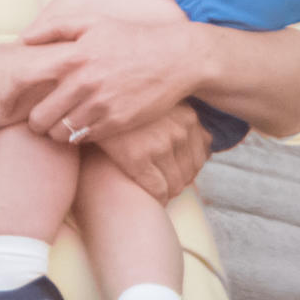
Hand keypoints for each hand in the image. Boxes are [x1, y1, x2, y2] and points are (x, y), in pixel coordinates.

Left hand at [15, 13, 197, 142]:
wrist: (175, 59)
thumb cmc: (130, 38)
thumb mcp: (94, 21)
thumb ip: (55, 26)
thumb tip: (23, 38)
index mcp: (73, 55)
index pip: (24, 79)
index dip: (8, 95)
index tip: (5, 105)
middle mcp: (83, 82)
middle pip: (38, 116)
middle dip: (34, 120)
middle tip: (39, 118)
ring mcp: (100, 105)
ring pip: (58, 133)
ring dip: (54, 131)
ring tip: (60, 123)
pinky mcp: (116, 124)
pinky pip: (82, 139)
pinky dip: (76, 136)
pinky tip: (82, 126)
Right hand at [96, 106, 211, 205]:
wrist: (91, 101)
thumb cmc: (127, 104)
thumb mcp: (162, 102)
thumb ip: (184, 119)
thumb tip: (209, 142)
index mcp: (188, 115)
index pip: (202, 155)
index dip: (188, 168)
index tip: (174, 171)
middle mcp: (179, 129)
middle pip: (190, 172)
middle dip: (178, 181)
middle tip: (163, 184)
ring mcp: (160, 143)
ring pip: (176, 185)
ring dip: (167, 192)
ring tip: (155, 190)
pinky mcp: (138, 157)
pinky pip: (157, 190)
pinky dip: (155, 198)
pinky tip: (146, 195)